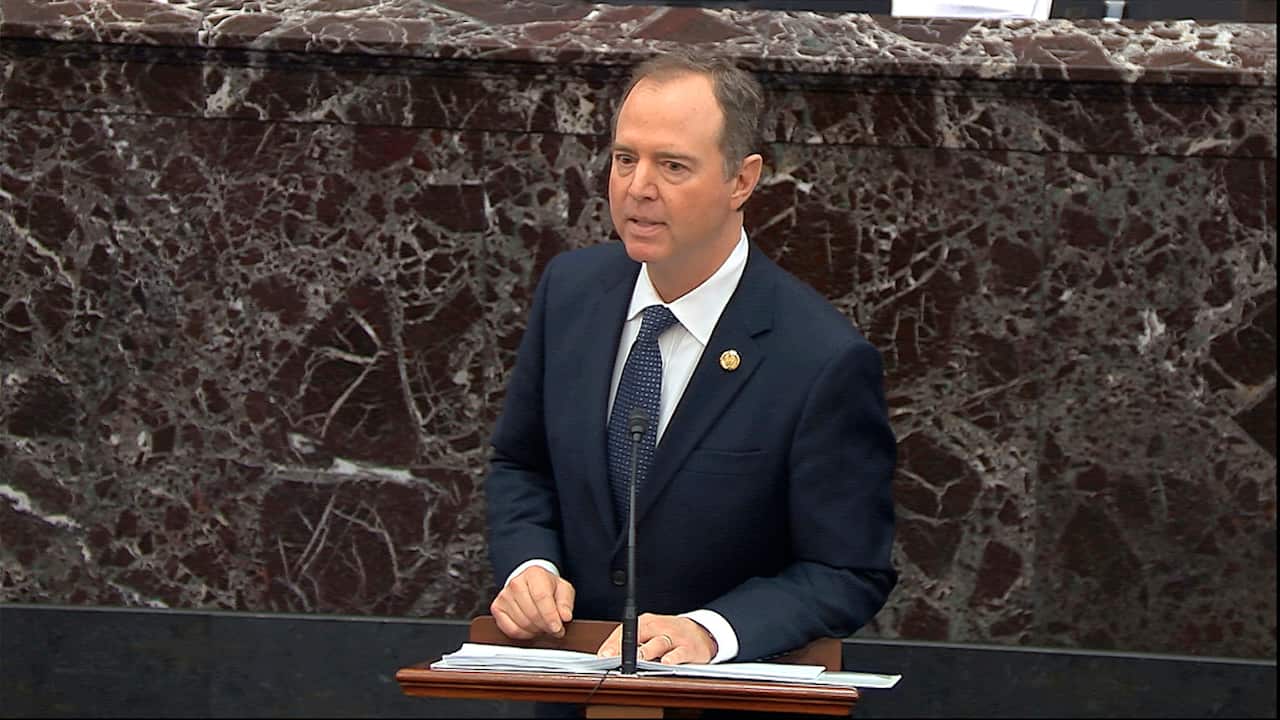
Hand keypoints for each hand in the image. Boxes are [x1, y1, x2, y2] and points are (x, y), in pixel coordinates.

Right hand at [490, 566, 575, 638]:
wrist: (531, 584)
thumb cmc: (548, 588)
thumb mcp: (563, 590)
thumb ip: (566, 603)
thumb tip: (565, 616)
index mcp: (534, 574)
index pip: (541, 597)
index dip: (550, 616)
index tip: (558, 628)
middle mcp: (516, 583)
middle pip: (532, 612)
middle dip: (546, 626)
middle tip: (555, 629)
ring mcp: (504, 595)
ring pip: (522, 623)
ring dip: (536, 631)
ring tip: (543, 626)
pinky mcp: (496, 608)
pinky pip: (511, 630)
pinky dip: (524, 635)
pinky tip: (532, 630)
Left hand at [596, 613, 717, 664]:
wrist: (700, 632)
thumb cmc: (668, 635)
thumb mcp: (649, 634)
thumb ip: (629, 644)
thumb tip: (606, 657)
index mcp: (646, 623)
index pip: (625, 631)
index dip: (612, 644)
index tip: (602, 656)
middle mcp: (659, 627)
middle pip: (640, 635)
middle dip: (626, 647)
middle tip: (614, 657)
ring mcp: (675, 637)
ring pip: (659, 643)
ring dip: (648, 651)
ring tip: (638, 659)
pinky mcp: (689, 648)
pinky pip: (680, 653)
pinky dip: (673, 657)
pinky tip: (666, 662)